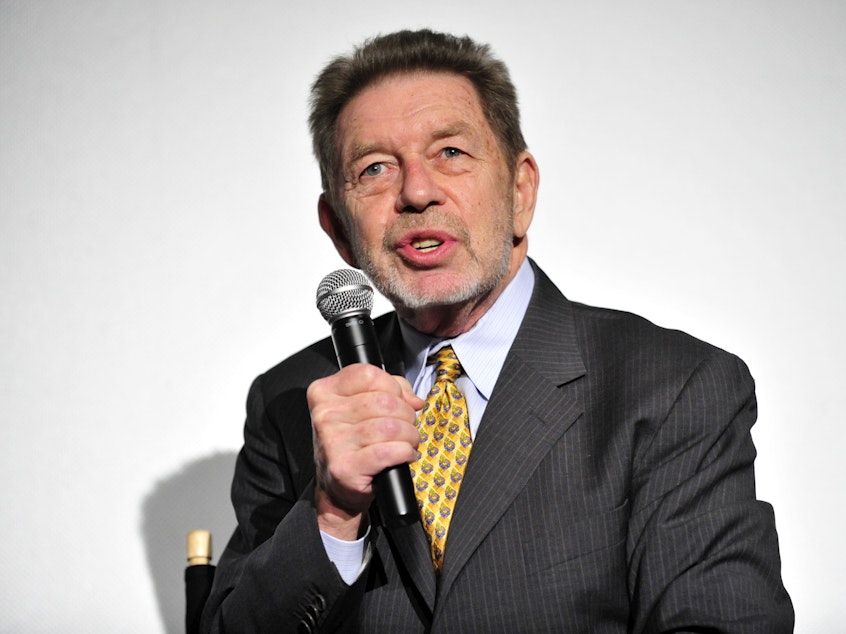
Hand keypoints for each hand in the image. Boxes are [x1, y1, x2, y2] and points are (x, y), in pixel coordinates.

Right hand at [307, 363, 423, 539]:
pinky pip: (390, 451)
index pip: (369, 374)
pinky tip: (404, 455)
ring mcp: (333, 441)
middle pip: (385, 401)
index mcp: (325, 393)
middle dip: (406, 414)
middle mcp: (325, 415)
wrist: (337, 488)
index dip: (393, 386)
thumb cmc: (352, 444)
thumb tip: (412, 399)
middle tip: (405, 426)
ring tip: (406, 442)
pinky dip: (405, 452)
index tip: (398, 400)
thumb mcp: (361, 408)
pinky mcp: (346, 467)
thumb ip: (389, 390)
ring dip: (409, 435)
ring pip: (392, 426)